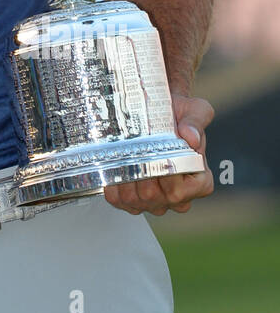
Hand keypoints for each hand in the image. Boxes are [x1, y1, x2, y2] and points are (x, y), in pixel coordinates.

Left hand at [103, 93, 214, 214]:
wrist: (157, 111)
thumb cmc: (179, 115)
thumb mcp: (195, 110)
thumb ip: (196, 121)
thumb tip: (191, 136)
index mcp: (200, 182)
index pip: (178, 191)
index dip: (161, 175)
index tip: (152, 155)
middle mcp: (180, 197)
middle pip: (153, 197)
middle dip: (138, 175)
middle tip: (130, 153)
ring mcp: (157, 202)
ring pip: (135, 201)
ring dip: (123, 180)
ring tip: (119, 158)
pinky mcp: (136, 202)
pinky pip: (120, 202)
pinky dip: (113, 188)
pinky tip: (112, 170)